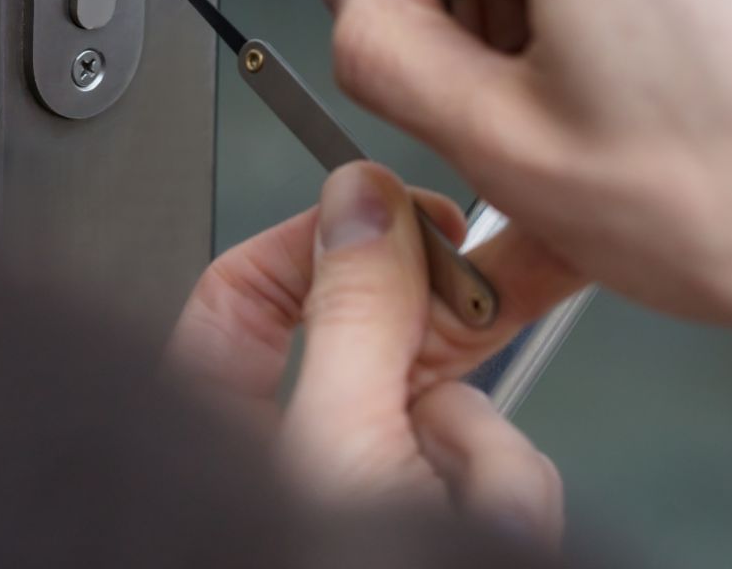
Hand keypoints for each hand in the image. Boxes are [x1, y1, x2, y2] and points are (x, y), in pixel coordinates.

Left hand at [167, 162, 564, 545]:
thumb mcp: (340, 446)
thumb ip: (352, 317)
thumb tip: (363, 202)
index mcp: (223, 435)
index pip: (242, 294)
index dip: (311, 236)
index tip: (386, 207)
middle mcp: (304, 459)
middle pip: (377, 340)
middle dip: (440, 337)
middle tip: (494, 269)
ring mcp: (386, 487)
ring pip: (455, 402)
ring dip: (480, 450)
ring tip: (467, 504)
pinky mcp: (454, 515)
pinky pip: (502, 462)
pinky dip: (508, 493)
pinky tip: (491, 529)